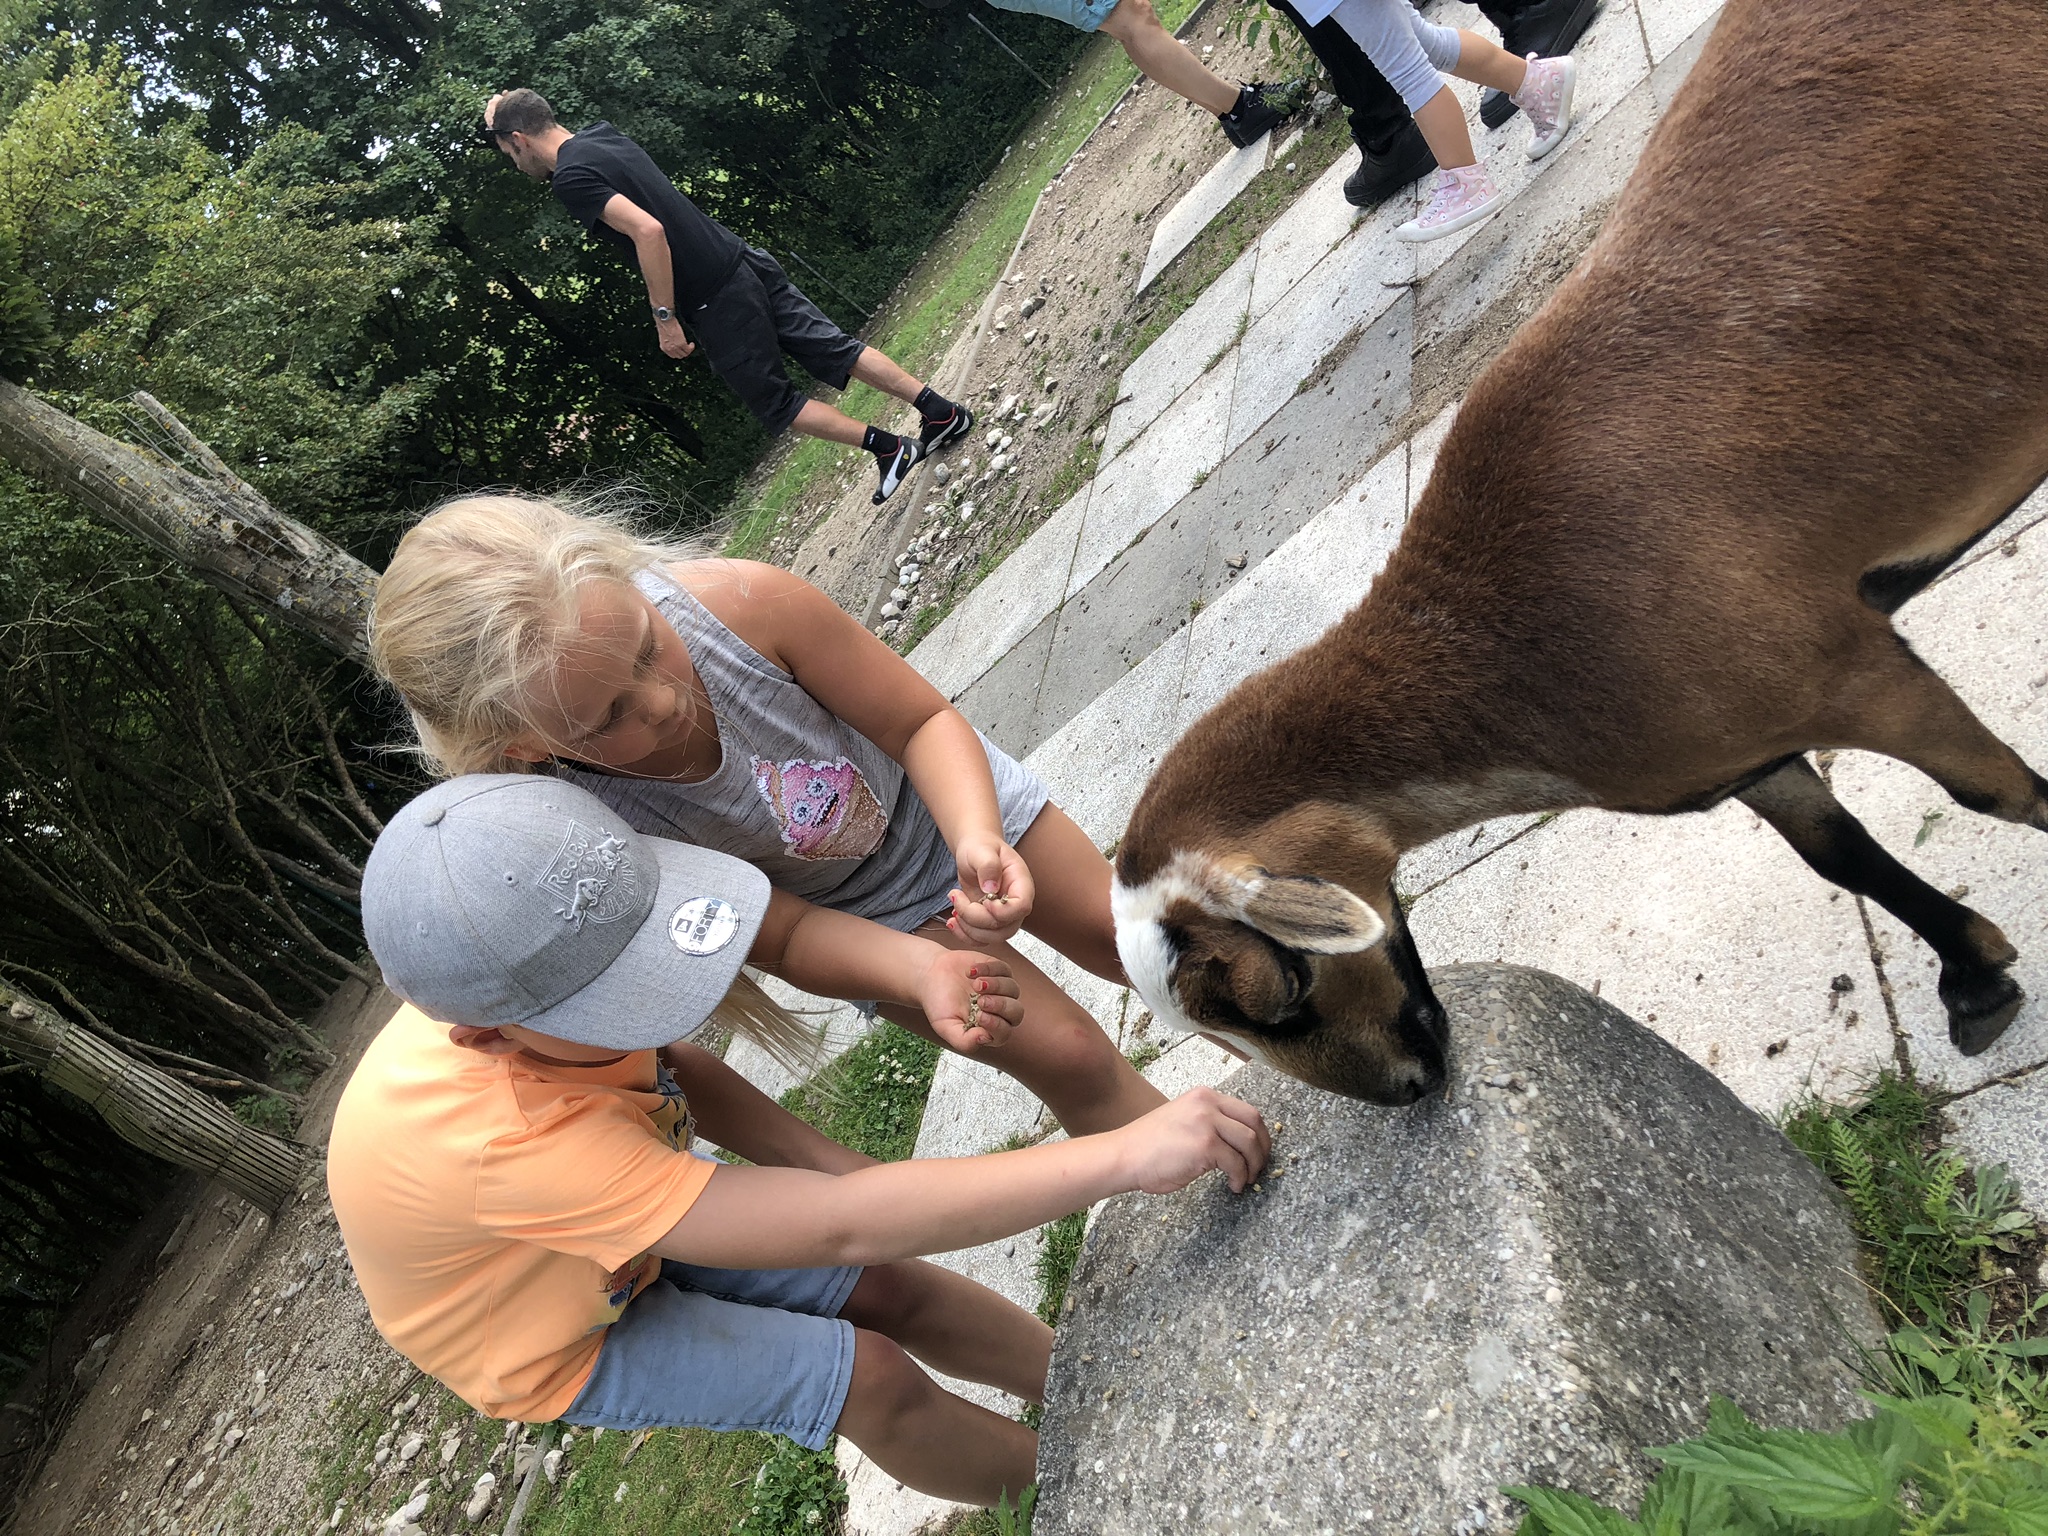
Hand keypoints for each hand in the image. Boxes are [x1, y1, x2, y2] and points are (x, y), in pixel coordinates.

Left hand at [657, 315, 693, 358]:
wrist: (665, 320)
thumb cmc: (663, 325)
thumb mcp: (664, 337)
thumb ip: (668, 342)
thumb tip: (674, 342)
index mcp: (664, 348)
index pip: (673, 355)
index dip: (678, 353)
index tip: (681, 350)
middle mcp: (669, 349)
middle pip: (679, 356)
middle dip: (684, 352)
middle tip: (687, 348)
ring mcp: (676, 347)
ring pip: (685, 354)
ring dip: (689, 350)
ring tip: (690, 346)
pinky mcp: (682, 344)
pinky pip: (689, 349)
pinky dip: (692, 347)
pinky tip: (692, 344)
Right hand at [914, 948, 1020, 1053]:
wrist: (930, 976)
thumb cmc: (939, 1004)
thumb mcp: (945, 1027)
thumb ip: (964, 1041)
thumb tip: (984, 1039)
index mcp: (988, 1029)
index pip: (1003, 1033)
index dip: (996, 1026)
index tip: (980, 1016)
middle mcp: (999, 1011)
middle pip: (1016, 1012)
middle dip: (1000, 1006)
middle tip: (981, 1000)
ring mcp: (1002, 990)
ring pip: (1013, 990)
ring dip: (996, 986)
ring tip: (975, 984)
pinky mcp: (999, 970)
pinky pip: (1004, 970)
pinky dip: (989, 969)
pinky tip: (971, 971)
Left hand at [946, 835, 1033, 946]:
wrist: (975, 852)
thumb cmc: (981, 847)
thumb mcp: (982, 850)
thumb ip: (988, 866)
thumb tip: (991, 888)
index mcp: (1021, 884)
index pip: (1022, 907)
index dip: (1002, 910)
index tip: (984, 898)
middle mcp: (1015, 904)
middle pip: (1005, 928)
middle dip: (976, 919)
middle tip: (957, 898)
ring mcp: (1003, 916)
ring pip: (992, 937)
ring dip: (968, 928)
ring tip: (954, 906)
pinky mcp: (988, 922)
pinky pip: (981, 939)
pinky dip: (964, 935)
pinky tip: (952, 920)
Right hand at [1113, 1087, 1270, 1194]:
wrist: (1124, 1156)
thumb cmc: (1148, 1146)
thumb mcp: (1183, 1120)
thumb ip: (1208, 1122)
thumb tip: (1236, 1142)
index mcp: (1203, 1096)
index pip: (1246, 1110)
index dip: (1260, 1133)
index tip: (1260, 1151)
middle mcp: (1208, 1104)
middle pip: (1254, 1123)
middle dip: (1263, 1148)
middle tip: (1260, 1167)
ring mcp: (1207, 1123)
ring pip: (1250, 1143)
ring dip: (1253, 1166)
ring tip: (1246, 1179)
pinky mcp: (1205, 1146)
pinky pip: (1236, 1164)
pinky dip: (1239, 1178)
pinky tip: (1232, 1186)